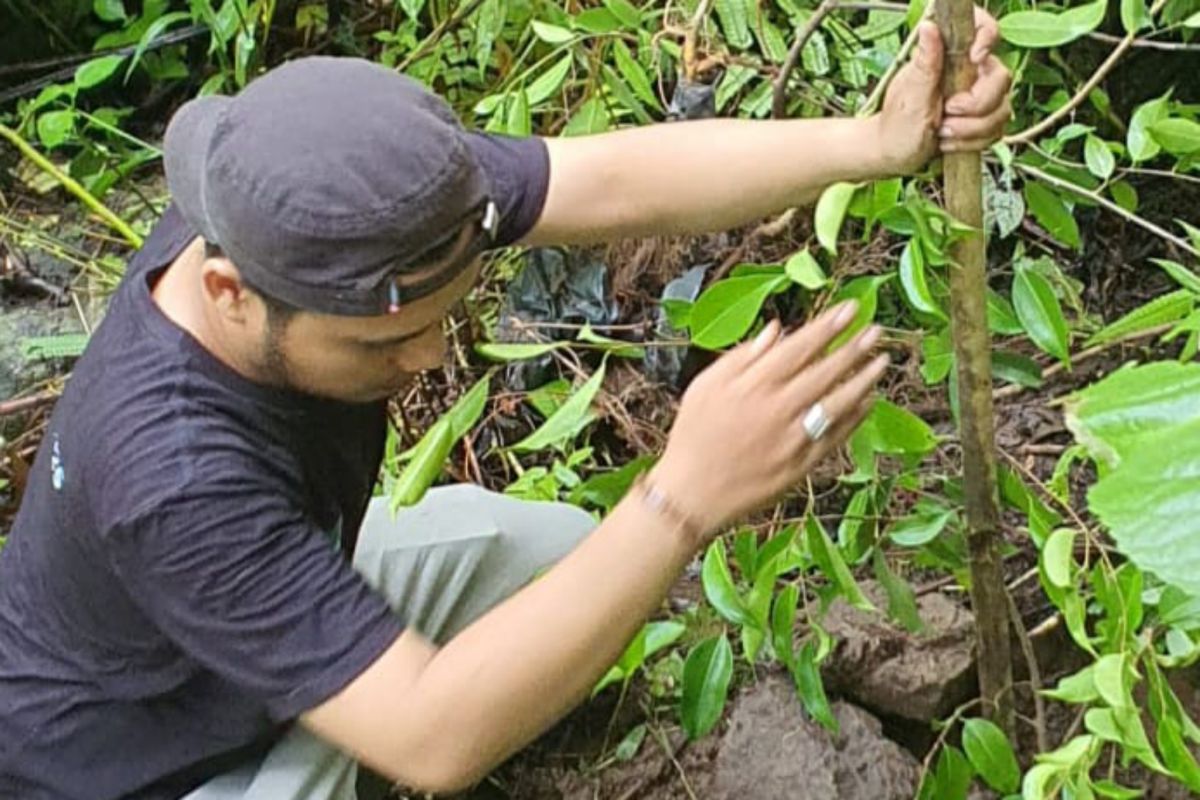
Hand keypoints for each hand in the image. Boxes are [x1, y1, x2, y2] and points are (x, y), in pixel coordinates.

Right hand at [649, 303, 887, 539]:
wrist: (692, 492)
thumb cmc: (694, 434)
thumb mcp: (705, 386)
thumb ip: (742, 356)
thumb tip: (777, 330)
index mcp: (753, 385)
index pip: (800, 347)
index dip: (828, 327)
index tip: (850, 310)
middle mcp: (778, 408)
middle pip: (825, 371)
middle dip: (854, 347)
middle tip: (876, 330)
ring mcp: (794, 437)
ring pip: (838, 402)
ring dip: (863, 379)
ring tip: (881, 360)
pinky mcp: (802, 464)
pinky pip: (836, 435)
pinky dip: (854, 417)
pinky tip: (868, 400)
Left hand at [875, 8, 1012, 174]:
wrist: (895, 153)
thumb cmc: (896, 124)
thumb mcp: (911, 94)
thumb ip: (926, 63)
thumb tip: (928, 28)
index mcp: (952, 58)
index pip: (986, 31)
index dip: (987, 41)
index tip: (975, 60)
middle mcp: (970, 74)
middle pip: (1000, 79)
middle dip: (976, 105)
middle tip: (947, 113)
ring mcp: (980, 98)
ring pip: (1001, 110)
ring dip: (971, 130)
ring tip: (942, 131)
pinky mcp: (984, 121)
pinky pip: (996, 131)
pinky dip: (972, 142)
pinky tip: (950, 142)